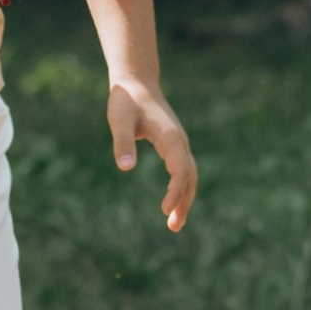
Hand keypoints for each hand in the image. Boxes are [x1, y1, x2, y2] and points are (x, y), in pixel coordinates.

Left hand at [108, 77, 195, 231]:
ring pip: (189, 176)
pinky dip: (181, 189)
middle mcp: (180, 142)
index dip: (175, 191)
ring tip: (175, 224)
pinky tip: (171, 204)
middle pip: (190, 177)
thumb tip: (125, 169)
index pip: (180, 169)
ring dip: (185, 199)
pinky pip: (183, 171)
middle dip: (184, 202)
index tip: (163, 209)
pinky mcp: (173, 146)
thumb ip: (123, 143)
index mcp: (170, 137)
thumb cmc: (126, 100)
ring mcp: (179, 144)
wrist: (136, 82)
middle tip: (174, 227)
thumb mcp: (119, 120)